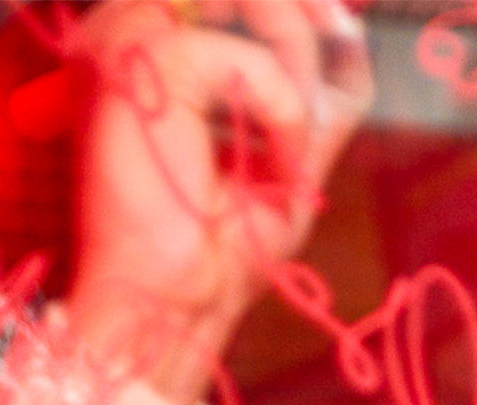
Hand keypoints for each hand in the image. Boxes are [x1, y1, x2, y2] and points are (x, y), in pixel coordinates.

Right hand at [67, 0, 372, 402]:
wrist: (177, 302)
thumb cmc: (222, 244)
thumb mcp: (295, 147)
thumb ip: (323, 82)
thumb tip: (351, 24)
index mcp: (153, 38)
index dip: (304, 7)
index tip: (339, 34)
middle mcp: (131, 23)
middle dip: (306, 34)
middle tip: (307, 114)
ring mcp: (125, 33)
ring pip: (257, 3)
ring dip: (297, 79)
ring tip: (284, 147)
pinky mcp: (136, 58)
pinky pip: (250, 59)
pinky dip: (282, 114)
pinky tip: (267, 165)